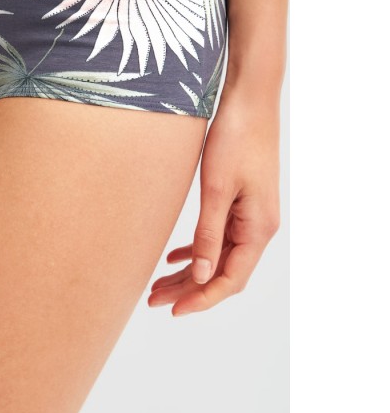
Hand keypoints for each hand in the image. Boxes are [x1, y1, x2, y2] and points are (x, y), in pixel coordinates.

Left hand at [148, 90, 280, 315]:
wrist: (249, 101)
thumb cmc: (234, 139)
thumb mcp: (216, 189)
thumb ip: (208, 234)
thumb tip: (201, 276)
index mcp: (258, 228)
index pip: (230, 279)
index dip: (202, 299)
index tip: (173, 310)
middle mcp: (258, 227)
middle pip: (222, 272)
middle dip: (189, 289)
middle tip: (154, 300)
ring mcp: (251, 214)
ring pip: (218, 256)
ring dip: (190, 272)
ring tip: (158, 284)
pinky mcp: (240, 201)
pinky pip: (219, 236)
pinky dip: (196, 249)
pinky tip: (174, 256)